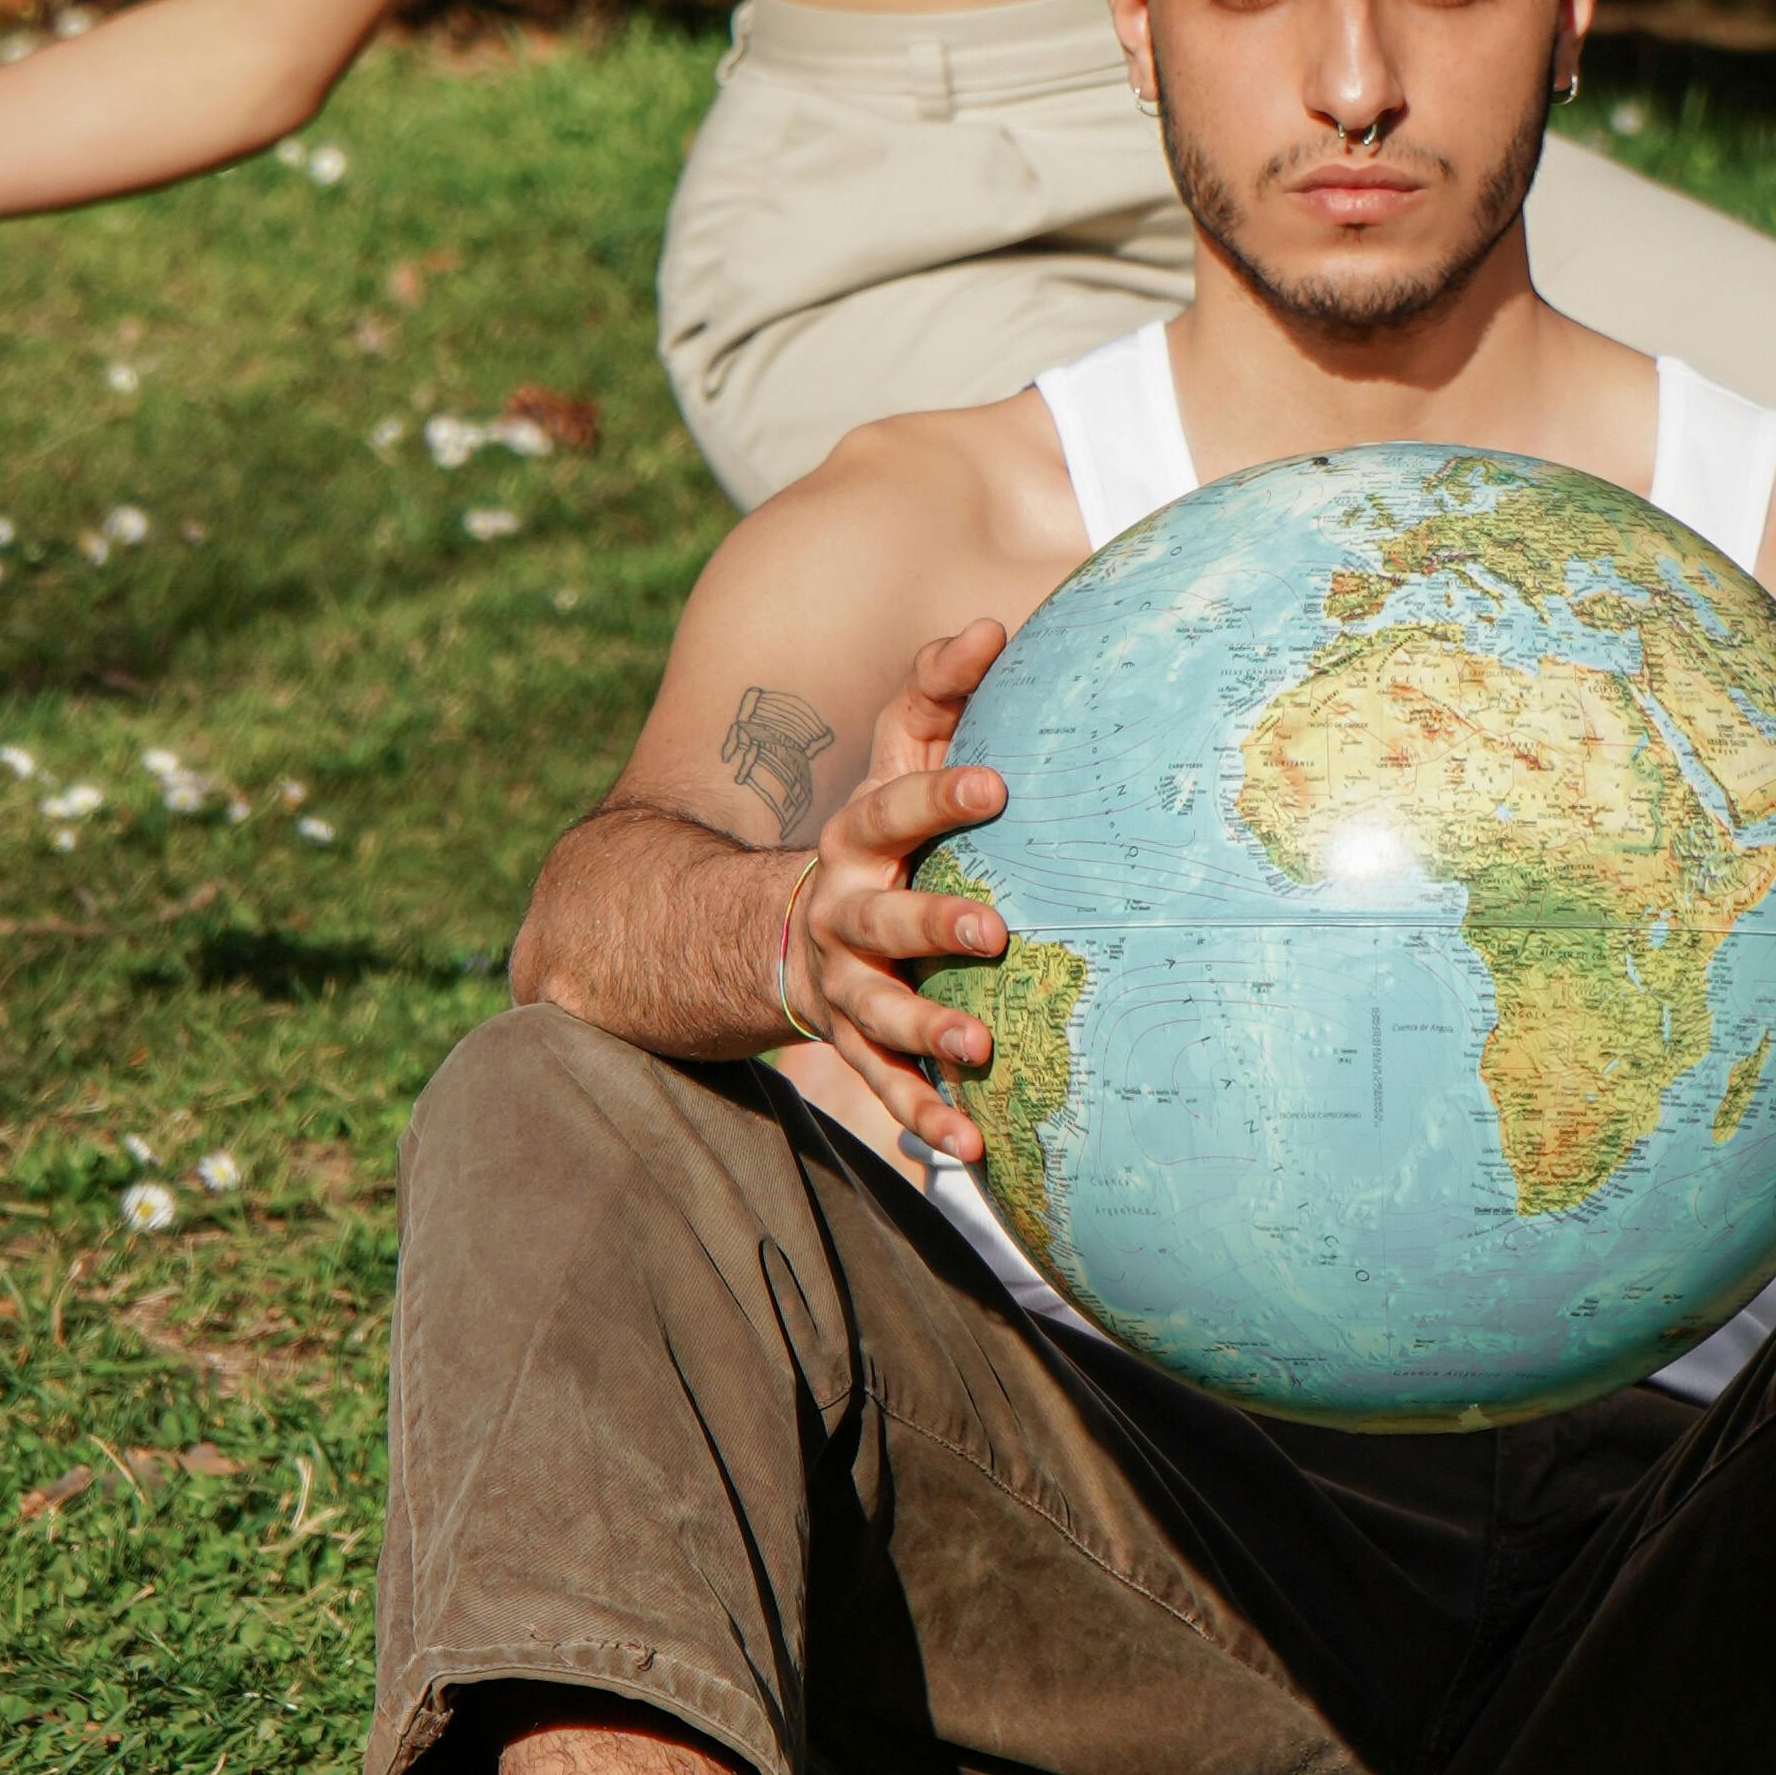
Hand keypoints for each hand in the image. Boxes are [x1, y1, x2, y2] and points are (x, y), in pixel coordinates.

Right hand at [779, 625, 1012, 1166]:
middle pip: (881, 917)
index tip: (998, 784)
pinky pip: (887, 1086)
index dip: (938, 794)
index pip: (891, 807)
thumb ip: (935, 695)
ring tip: (979, 1049)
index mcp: (858, 840)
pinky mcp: (854, 1045)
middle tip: (993, 928)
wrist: (777, 931)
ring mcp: (843, 985)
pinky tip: (973, 1151)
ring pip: (878, 1010)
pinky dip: (926, 1118)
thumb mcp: (893, 763)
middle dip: (933, 922)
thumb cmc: (876, 835)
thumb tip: (991, 622)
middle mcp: (842, 912)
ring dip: (927, 1028)